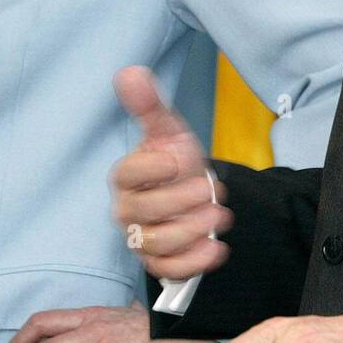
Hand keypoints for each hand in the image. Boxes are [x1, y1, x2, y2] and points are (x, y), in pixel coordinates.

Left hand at [8, 301, 220, 342]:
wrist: (185, 329)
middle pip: (41, 337)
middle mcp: (90, 325)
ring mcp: (98, 341)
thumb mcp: (131, 316)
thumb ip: (115, 319)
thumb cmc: (162, 325)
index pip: (44, 322)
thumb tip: (112, 322)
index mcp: (92, 315)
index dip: (22, 337)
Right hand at [111, 65, 232, 280]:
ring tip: (217, 215)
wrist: (192, 188)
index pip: (128, 174)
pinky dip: (193, 262)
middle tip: (209, 190)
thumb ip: (149, 104)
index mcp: (125, 175)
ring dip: (190, 231)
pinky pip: (168, 270)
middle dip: (180, 201)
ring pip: (155, 244)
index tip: (180, 159)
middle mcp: (127, 210)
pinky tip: (216, 247)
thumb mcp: (168, 128)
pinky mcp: (158, 262)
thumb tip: (130, 72)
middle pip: (143, 213)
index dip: (155, 168)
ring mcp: (140, 238)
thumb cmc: (174, 158)